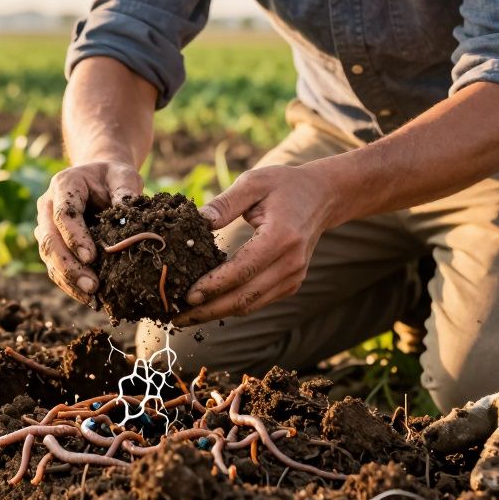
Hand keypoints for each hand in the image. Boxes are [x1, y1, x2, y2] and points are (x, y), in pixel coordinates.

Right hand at [35, 160, 142, 306]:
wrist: (100, 180)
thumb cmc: (113, 178)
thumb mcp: (124, 176)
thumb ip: (126, 192)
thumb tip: (130, 217)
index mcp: (64, 185)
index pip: (63, 214)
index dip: (75, 236)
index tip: (91, 257)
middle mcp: (47, 207)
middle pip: (50, 240)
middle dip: (69, 266)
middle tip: (92, 286)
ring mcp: (46, 227)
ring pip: (49, 258)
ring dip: (69, 280)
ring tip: (91, 298)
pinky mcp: (52, 246)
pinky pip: (55, 268)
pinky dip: (70, 285)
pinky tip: (88, 299)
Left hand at [173, 163, 334, 325]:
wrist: (322, 196)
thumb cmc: (283, 185)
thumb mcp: (253, 183)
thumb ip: (225, 203)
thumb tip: (196, 221)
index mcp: (282, 237)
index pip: (242, 270)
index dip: (213, 286)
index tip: (187, 296)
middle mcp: (291, 263)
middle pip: (245, 297)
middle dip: (209, 310)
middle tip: (177, 316)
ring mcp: (294, 277)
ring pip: (250, 305)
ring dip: (217, 313)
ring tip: (187, 315)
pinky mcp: (291, 283)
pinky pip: (258, 301)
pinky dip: (232, 306)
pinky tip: (209, 305)